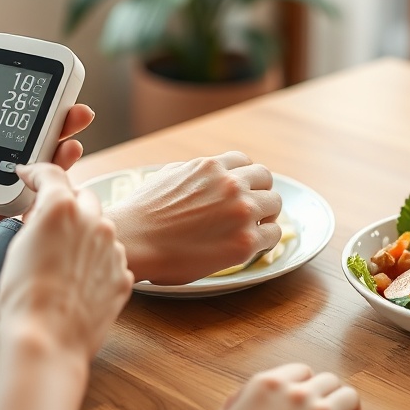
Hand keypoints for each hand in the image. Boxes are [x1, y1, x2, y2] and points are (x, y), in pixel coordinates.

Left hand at [0, 67, 94, 275]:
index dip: (24, 101)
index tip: (50, 88)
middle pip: (22, 138)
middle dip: (54, 125)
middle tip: (77, 114)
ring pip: (25, 169)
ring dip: (53, 157)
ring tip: (71, 145)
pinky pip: (12, 203)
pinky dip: (35, 193)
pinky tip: (51, 181)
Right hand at [0, 164, 132, 358]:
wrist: (47, 340)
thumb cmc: (23, 298)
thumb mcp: (17, 248)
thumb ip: (36, 223)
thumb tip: (42, 218)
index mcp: (61, 208)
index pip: (52, 175)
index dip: (38, 173)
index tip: (32, 176)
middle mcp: (93, 221)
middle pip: (84, 198)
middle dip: (69, 207)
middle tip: (50, 227)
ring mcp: (113, 248)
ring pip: (102, 229)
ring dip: (86, 236)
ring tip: (64, 263)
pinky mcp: (123, 274)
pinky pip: (111, 259)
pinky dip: (98, 264)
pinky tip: (80, 283)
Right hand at [104, 151, 281, 283]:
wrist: (134, 241)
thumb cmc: (143, 213)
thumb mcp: (168, 175)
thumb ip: (194, 173)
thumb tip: (204, 177)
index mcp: (211, 166)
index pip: (245, 163)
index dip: (245, 179)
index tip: (242, 191)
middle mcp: (231, 184)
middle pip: (266, 180)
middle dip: (260, 193)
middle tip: (252, 211)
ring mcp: (241, 212)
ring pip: (275, 204)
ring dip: (267, 216)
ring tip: (254, 229)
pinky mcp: (245, 241)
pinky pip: (274, 234)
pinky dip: (267, 240)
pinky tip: (253, 246)